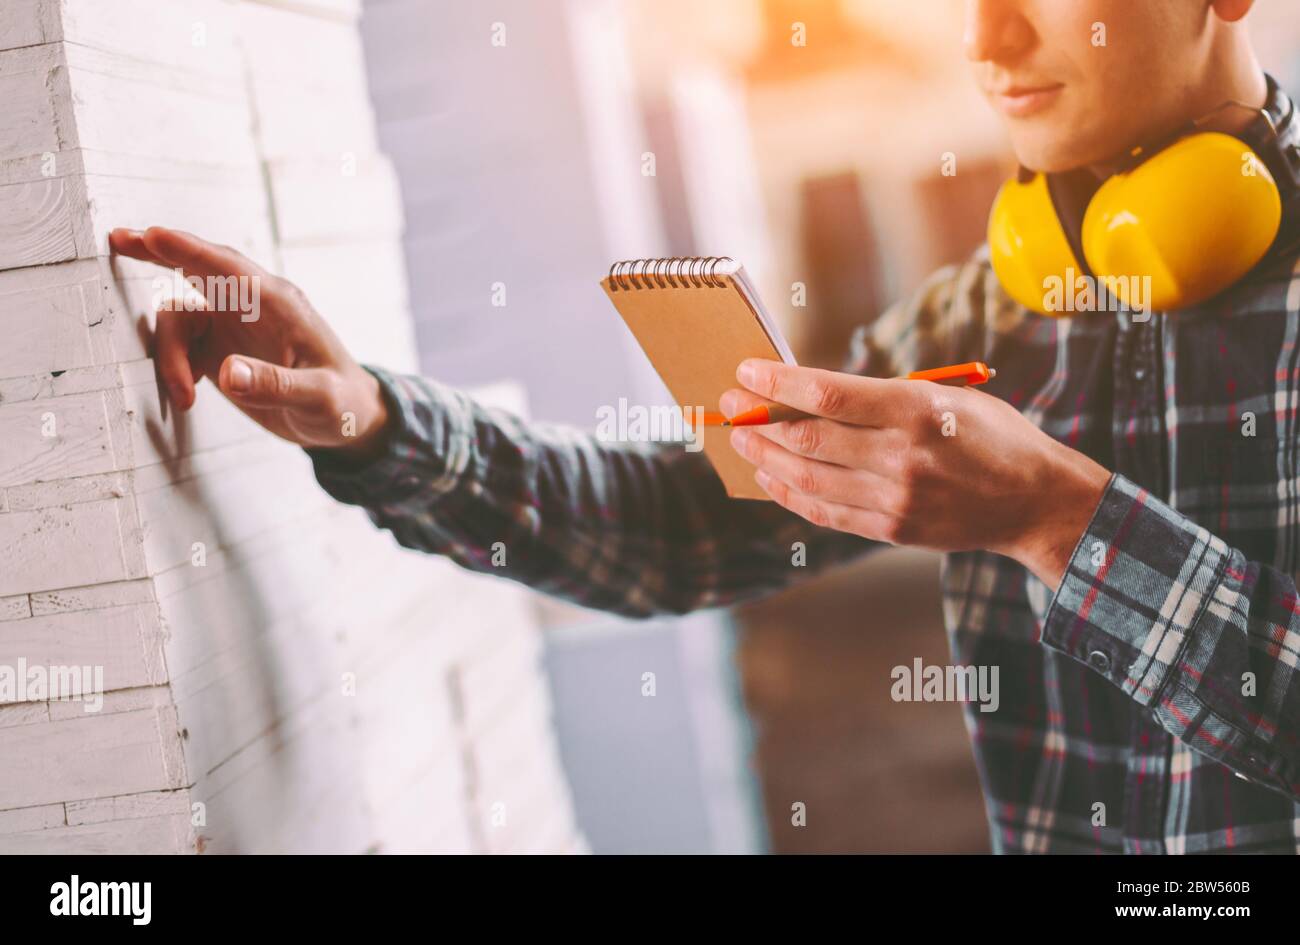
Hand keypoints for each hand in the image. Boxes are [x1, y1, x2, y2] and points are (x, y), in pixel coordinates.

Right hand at [109, 226, 388, 458]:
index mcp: (280, 304)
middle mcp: (253, 307)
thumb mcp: (318, 398)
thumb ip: (276, 385)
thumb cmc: (341, 402)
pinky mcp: (222, 351)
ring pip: (181, 317)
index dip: (190, 249)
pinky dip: (174, 368)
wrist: (348, 419)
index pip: (230, 268)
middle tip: (117, 240)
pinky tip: (186, 398)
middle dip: (159, 253)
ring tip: (185, 397)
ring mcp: (234, 327)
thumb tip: (228, 373)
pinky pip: (182, 346)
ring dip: (171, 355)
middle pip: (198, 268)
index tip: (152, 235)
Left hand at [721, 360, 1110, 586]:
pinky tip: (769, 478)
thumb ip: (884, 396)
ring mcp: (895, 499)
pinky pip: (824, 512)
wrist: (1035, 502)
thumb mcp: (948, 396)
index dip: (778, 383)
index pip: (828, 394)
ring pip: (808, 478)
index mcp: (917, 411)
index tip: (746, 371)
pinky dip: (789, 494)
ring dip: (765, 458)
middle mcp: (901, 457)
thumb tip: (810, 392)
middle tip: (729, 406)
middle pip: (808, 438)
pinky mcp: (891, 529)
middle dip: (759, 420)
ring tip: (740, 440)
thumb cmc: (990, 436)